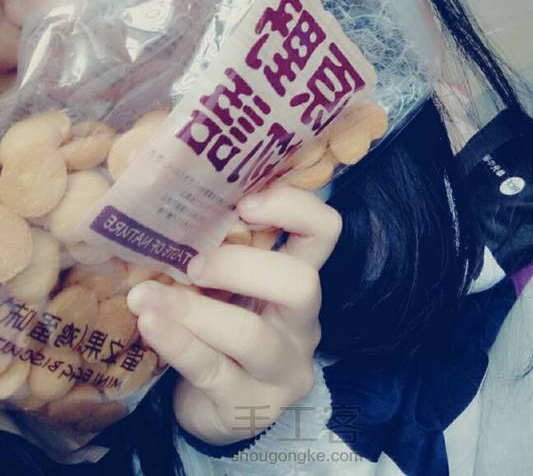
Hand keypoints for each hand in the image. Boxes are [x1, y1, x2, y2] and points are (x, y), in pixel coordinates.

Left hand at [126, 185, 341, 444]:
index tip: (244, 202)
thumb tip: (174, 191)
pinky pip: (211, 370)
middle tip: (193, 264)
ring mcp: (280, 370)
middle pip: (301, 284)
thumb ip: (221, 248)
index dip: (293, 208)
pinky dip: (176, 342)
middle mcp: (302, 324)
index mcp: (299, 280)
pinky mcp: (246, 406)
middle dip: (242, 266)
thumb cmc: (220, 325)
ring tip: (144, 296)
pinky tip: (148, 323)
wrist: (212, 406)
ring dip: (192, 309)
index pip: (324, 232)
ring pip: (251, 335)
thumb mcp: (230, 285)